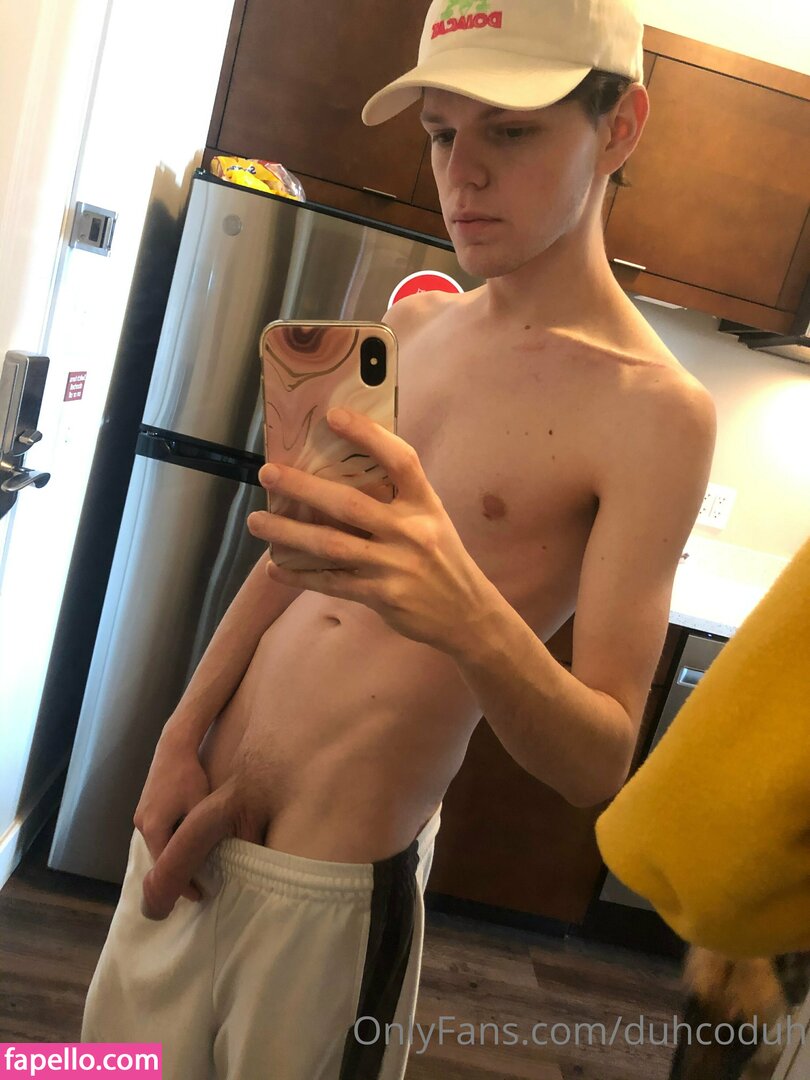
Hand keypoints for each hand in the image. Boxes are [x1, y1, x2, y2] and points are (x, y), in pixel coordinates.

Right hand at [133, 727, 213, 906]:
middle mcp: (142, 825)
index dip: (182, 884)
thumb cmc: (189, 775)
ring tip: (193, 872)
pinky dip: (169, 845)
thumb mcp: (200, 805)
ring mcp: (141, 816)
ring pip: (157, 847)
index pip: (166, 866)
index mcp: (153, 827)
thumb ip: (201, 832)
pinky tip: (184, 848)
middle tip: (198, 889)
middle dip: (176, 875)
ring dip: (172, 860)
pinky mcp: (145, 808)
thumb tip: (212, 858)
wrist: (174, 746)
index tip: (199, 896)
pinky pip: (157, 835)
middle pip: (158, 859)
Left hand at [247, 406, 497, 655]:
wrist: (467, 614)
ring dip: (288, 532)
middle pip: (349, 504)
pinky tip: (275, 568)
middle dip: (303, 487)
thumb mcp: (431, 520)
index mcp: (425, 504)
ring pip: (331, 545)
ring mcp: (394, 566)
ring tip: (257, 521)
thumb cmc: (442, 558)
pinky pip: (331, 582)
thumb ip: (397, 500)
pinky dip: (300, 576)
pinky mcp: (381, 596)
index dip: (368, 435)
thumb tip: (342, 475)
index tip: (333, 416)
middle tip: (268, 473)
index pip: (400, 460)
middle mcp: (410, 531)